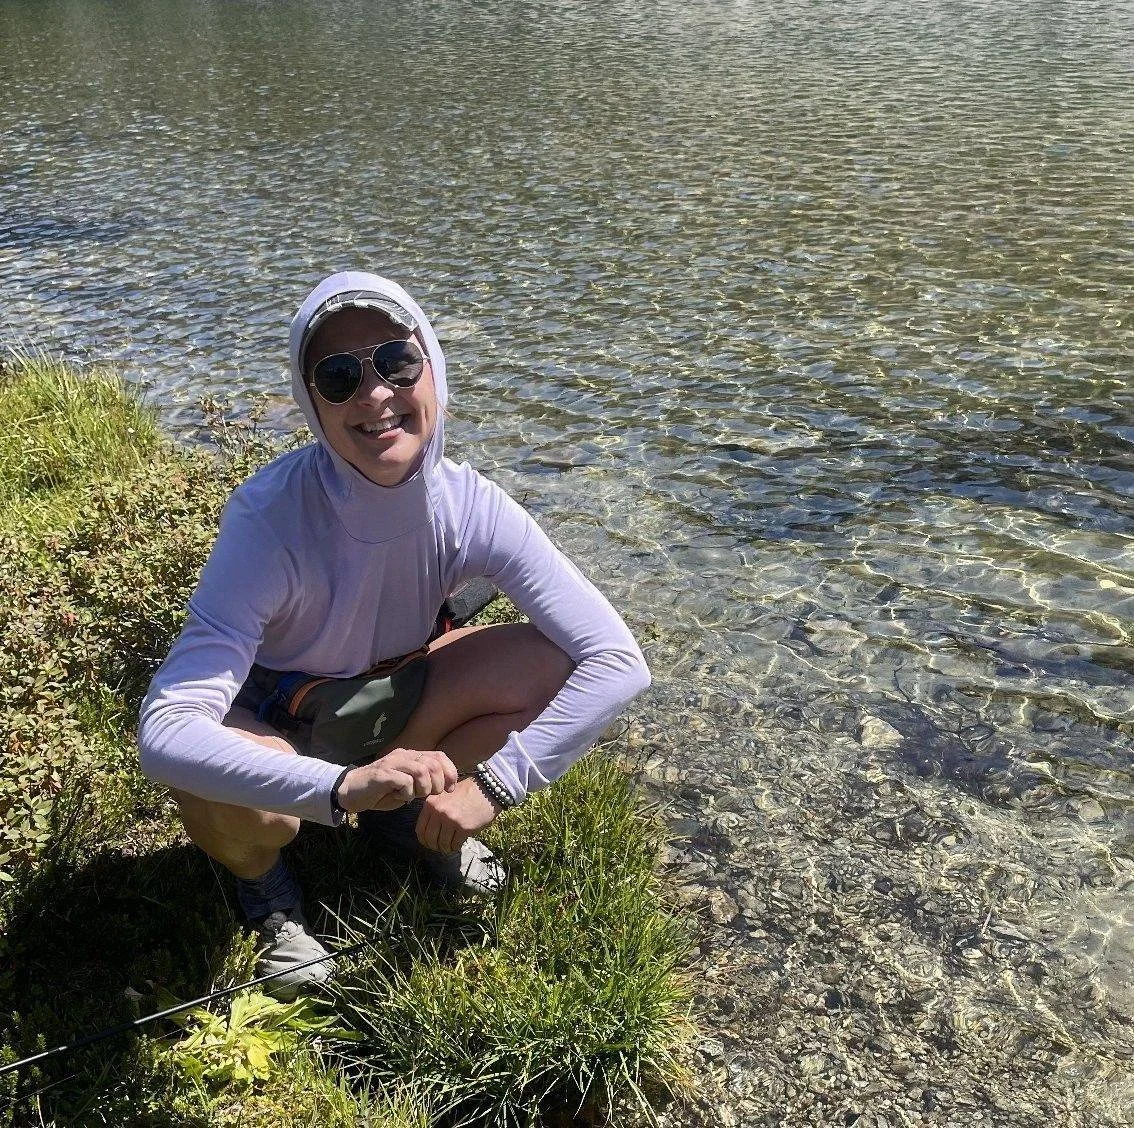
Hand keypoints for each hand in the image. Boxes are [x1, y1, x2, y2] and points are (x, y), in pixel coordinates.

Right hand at [335, 748, 457, 813]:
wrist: (350, 791)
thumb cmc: (381, 791)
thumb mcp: (406, 786)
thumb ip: (422, 782)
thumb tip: (443, 787)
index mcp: (411, 756)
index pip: (439, 756)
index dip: (450, 771)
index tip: (450, 788)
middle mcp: (403, 756)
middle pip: (433, 764)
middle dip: (437, 783)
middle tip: (429, 795)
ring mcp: (392, 763)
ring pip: (421, 770)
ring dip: (423, 788)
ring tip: (414, 796)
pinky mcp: (382, 774)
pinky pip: (404, 781)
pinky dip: (407, 793)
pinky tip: (401, 797)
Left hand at [415, 777, 499, 853]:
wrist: (487, 789)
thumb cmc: (466, 792)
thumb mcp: (444, 795)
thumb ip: (434, 809)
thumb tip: (427, 831)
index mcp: (431, 803)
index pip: (420, 829)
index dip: (424, 840)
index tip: (429, 843)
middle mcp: (438, 811)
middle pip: (429, 839)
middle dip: (434, 846)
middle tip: (440, 847)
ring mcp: (450, 820)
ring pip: (442, 844)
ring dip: (445, 848)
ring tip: (449, 847)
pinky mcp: (463, 827)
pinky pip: (454, 844)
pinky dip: (455, 847)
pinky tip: (457, 845)